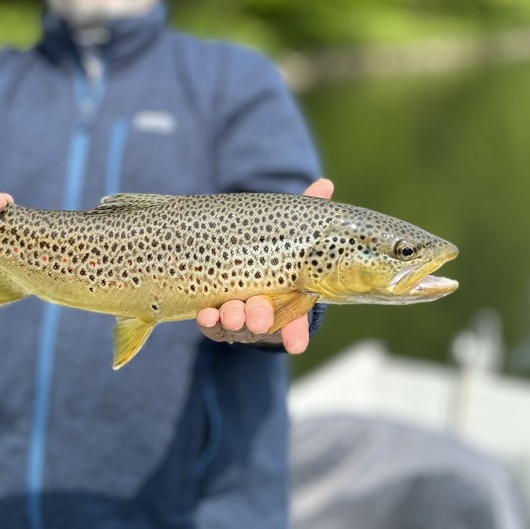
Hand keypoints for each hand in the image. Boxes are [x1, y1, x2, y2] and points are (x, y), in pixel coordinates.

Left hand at [196, 177, 333, 353]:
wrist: (237, 259)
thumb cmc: (274, 250)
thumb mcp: (290, 232)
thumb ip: (306, 212)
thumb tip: (325, 183)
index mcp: (286, 298)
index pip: (296, 322)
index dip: (296, 333)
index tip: (296, 344)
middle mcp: (263, 312)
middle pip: (263, 320)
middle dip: (260, 319)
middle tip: (257, 317)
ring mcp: (237, 315)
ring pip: (236, 323)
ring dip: (234, 319)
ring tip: (231, 312)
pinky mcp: (214, 316)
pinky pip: (210, 323)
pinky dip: (208, 320)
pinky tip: (204, 313)